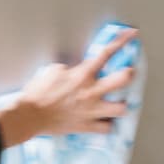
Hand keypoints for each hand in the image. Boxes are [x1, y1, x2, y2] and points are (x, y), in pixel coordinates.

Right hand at [0, 28, 138, 145]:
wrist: (30, 115)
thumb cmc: (38, 91)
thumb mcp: (54, 70)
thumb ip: (71, 69)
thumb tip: (78, 70)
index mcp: (82, 74)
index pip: (106, 53)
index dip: (122, 41)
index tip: (132, 34)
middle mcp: (91, 91)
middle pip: (123, 79)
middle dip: (130, 74)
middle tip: (129, 74)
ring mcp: (91, 110)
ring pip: (121, 108)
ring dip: (121, 105)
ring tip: (118, 103)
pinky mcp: (87, 126)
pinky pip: (107, 128)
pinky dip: (107, 124)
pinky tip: (105, 121)